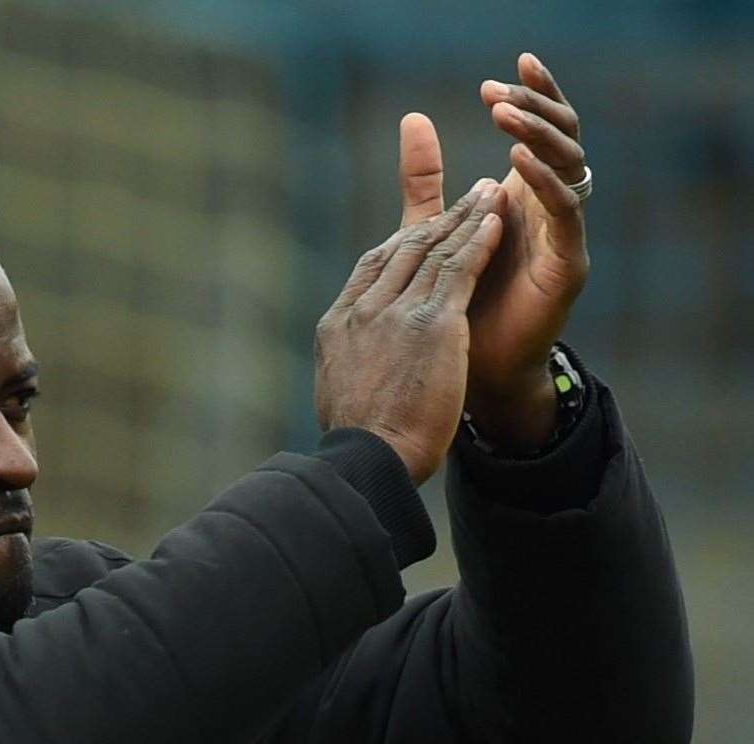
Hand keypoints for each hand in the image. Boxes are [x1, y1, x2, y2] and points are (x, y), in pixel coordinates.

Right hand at [315, 183, 506, 485]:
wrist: (369, 457)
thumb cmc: (357, 443)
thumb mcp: (338, 394)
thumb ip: (349, 367)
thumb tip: (351, 371)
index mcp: (338, 326)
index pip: (372, 269)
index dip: (401, 244)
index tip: (423, 229)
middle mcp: (364, 310)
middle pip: (403, 250)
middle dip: (439, 219)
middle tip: (468, 196)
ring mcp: (396, 314)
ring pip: (435, 252)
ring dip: (466, 218)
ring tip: (490, 195)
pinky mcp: (433, 324)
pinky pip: (459, 269)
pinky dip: (480, 241)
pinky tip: (498, 221)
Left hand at [398, 53, 588, 448]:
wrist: (468, 377)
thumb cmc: (454, 306)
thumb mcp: (433, 230)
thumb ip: (426, 180)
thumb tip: (412, 118)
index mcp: (523, 196)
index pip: (539, 131)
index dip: (528, 100)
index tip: (493, 81)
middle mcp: (549, 209)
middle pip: (562, 138)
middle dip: (535, 109)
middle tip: (501, 92)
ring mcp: (562, 235)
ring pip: (570, 166)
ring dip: (539, 136)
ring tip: (506, 115)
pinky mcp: (567, 264)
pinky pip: (566, 213)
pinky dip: (545, 184)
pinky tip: (516, 166)